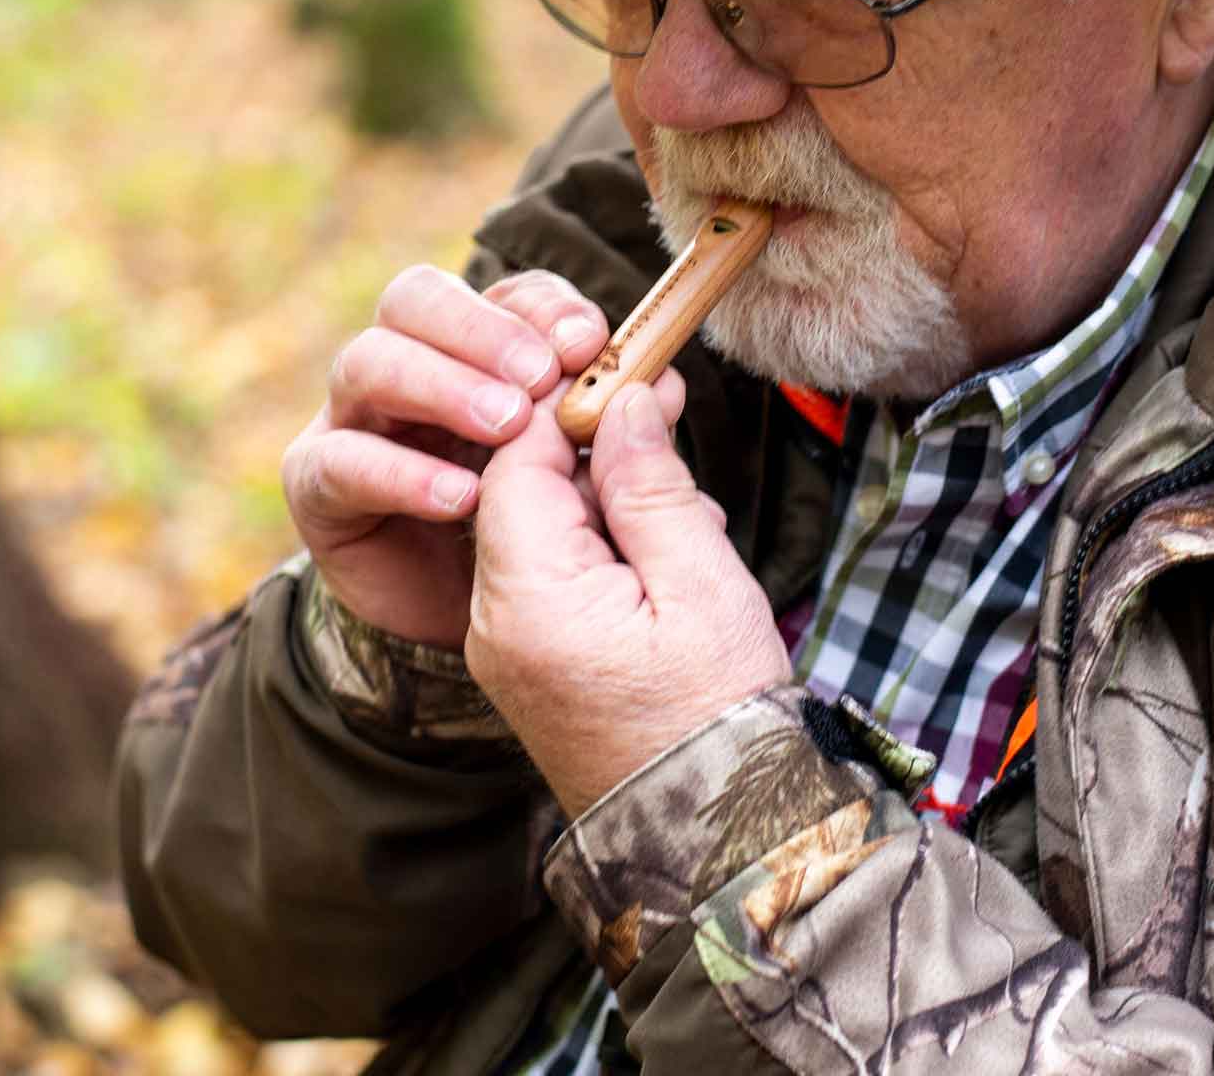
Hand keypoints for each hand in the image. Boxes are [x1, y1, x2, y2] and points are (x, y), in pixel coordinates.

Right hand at [280, 264, 610, 647]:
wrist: (473, 621)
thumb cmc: (540, 529)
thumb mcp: (585, 473)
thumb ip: (612, 427)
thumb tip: (663, 387)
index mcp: (479, 346)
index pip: (503, 294)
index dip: (544, 308)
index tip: (590, 344)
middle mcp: (409, 363)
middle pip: (416, 299)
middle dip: (482, 330)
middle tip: (541, 378)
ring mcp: (354, 417)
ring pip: (368, 362)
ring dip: (443, 385)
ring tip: (507, 427)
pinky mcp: (319, 484)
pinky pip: (339, 460)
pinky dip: (400, 472)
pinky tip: (461, 498)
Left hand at [467, 379, 792, 818]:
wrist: (719, 837)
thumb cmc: (719, 708)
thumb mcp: (697, 580)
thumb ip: (650, 483)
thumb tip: (622, 400)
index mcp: (527, 598)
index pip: (516, 462)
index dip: (570, 407)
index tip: (633, 375)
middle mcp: (494, 622)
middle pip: (522, 492)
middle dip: (596, 450)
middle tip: (669, 415)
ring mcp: (509, 649)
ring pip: (544, 530)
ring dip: (610, 502)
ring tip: (691, 516)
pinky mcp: (534, 665)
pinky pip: (556, 577)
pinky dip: (607, 549)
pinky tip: (672, 556)